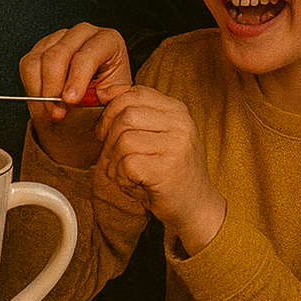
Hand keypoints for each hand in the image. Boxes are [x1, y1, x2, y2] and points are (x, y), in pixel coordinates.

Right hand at [20, 23, 132, 167]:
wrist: (94, 95)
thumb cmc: (107, 92)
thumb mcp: (116, 96)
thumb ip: (112, 96)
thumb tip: (102, 94)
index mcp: (107, 40)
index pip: (87, 55)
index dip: (77, 79)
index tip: (70, 101)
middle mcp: (82, 33)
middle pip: (58, 54)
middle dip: (54, 87)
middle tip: (57, 112)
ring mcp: (59, 37)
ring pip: (38, 59)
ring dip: (40, 91)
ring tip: (51, 111)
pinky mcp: (41, 47)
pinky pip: (27, 65)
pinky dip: (32, 88)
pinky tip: (43, 102)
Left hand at [95, 84, 225, 254]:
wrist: (196, 207)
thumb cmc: (170, 171)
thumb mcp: (157, 135)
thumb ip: (136, 113)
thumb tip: (103, 93)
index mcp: (177, 110)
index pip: (135, 93)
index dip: (112, 110)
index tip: (106, 130)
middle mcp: (181, 124)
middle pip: (126, 114)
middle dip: (109, 137)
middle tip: (112, 156)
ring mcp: (177, 145)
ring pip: (124, 139)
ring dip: (114, 161)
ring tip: (124, 173)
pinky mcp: (167, 169)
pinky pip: (127, 164)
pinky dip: (122, 177)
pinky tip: (133, 184)